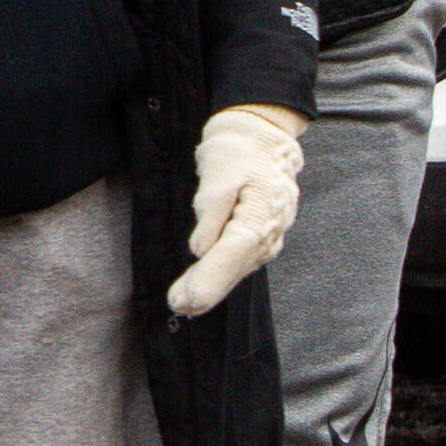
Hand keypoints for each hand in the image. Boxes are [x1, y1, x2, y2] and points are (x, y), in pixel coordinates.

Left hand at [170, 104, 306, 317]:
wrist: (262, 138)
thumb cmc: (238, 151)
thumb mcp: (218, 174)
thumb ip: (210, 212)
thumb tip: (200, 250)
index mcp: (259, 216)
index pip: (231, 254)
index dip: (209, 280)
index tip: (189, 300)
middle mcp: (268, 233)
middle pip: (233, 268)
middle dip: (206, 291)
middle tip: (177, 308)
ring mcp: (266, 237)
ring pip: (235, 268)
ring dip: (211, 287)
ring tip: (183, 305)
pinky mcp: (259, 236)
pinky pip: (237, 261)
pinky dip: (219, 275)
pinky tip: (201, 288)